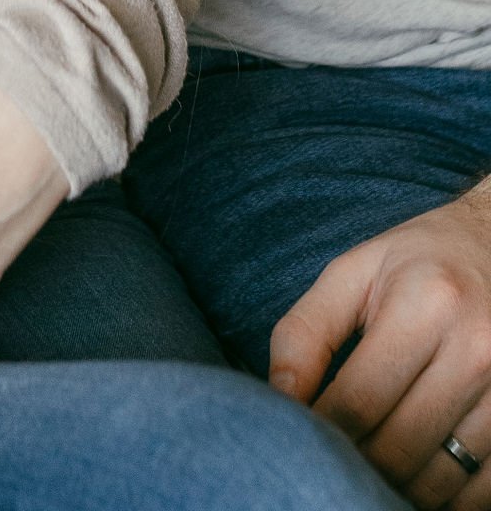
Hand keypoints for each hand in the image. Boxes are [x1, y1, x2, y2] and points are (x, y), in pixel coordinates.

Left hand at [270, 189, 490, 508]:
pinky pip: (482, 490)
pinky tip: (419, 469)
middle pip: (397, 448)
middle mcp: (477, 348)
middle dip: (355, 461)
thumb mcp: (352, 274)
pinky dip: (444, 497)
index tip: (304, 434)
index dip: (321, 431)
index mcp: (425, 303)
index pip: (357, 401)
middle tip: (336, 451)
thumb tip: (280, 398)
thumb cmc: (416, 263)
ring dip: (396, 483)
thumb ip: (305, 332)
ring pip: (439, 479)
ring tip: (374, 457)